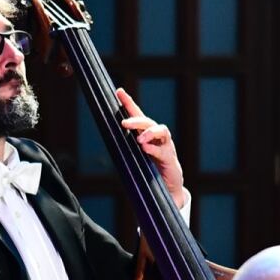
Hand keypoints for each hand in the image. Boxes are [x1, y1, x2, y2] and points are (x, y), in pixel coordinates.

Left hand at [116, 87, 186, 208]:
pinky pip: (163, 151)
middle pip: (148, 121)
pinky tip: (145, 149)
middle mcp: (157, 137)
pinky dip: (154, 149)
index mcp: (146, 134)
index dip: (128, 102)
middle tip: (124, 123)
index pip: (137, 114)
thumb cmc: (150, 171)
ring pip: (161, 131)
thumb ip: (126, 149)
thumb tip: (108, 139)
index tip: (119, 91)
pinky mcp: (170, 159)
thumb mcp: (136, 158)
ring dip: (149, 133)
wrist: (168, 188)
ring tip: (139, 140)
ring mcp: (166, 146)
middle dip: (136, 120)